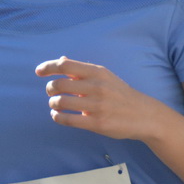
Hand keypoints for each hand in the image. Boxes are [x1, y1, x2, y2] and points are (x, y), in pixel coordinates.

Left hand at [36, 57, 161, 140]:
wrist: (144, 115)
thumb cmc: (120, 94)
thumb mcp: (104, 77)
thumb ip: (82, 70)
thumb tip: (61, 60)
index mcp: (98, 72)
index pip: (65, 65)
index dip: (48, 67)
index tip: (39, 72)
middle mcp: (97, 87)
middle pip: (59, 84)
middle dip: (50, 89)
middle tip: (52, 93)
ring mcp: (97, 106)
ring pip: (60, 102)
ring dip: (53, 103)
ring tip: (56, 104)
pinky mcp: (97, 123)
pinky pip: (68, 120)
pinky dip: (58, 117)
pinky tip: (58, 116)